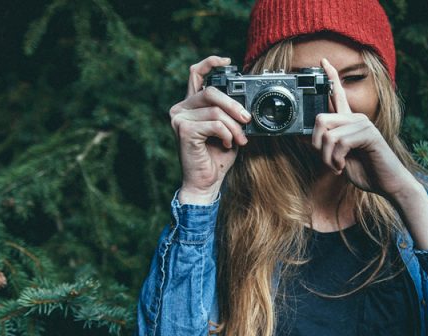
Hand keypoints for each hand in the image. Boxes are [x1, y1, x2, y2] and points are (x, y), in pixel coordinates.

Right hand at [169, 56, 250, 203]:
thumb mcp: (228, 129)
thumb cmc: (217, 156)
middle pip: (211, 92)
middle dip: (234, 106)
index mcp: (191, 105)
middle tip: (247, 120)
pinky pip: (214, 124)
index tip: (228, 61)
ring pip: (216, 110)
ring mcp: (179, 118)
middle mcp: (181, 108)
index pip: (196, 74)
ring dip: (234, 126)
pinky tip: (226, 144)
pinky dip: (226, 134)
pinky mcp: (183, 130)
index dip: (211, 63)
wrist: (206, 182)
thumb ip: (230, 113)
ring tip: (239, 139)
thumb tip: (245, 104)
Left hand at [312, 58, 417, 199]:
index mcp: (349, 122)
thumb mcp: (338, 159)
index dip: (330, 76)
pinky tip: (343, 167)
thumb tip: (302, 137)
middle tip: (327, 161)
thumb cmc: (366, 171)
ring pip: (328, 134)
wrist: (388, 184)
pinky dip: (336, 159)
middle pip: (320, 118)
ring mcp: (363, 124)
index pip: (338, 94)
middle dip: (316, 145)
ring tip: (338, 167)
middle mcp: (356, 118)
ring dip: (327, 158)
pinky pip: (340, 143)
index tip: (323, 61)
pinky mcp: (368, 134)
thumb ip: (324, 146)